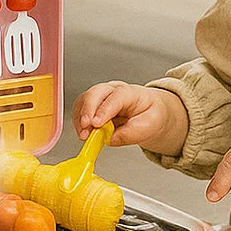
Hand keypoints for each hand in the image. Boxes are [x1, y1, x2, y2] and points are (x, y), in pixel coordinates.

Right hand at [72, 81, 188, 155]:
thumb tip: (111, 139)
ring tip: (84, 135)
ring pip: (84, 101)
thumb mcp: (151, 124)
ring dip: (80, 119)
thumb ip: (132, 133)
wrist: (150, 112)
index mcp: (129, 93)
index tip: (96, 124)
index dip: (103, 111)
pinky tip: (84, 133)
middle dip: (87, 111)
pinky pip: (81, 111)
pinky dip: (79, 123)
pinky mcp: (93, 107)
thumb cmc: (150, 114)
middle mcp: (112, 91)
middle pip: (94, 93)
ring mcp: (101, 97)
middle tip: (85, 128)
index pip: (114, 98)